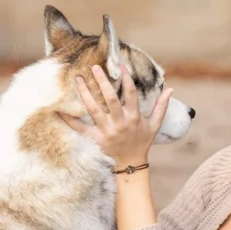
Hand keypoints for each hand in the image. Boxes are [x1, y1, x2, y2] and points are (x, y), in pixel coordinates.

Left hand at [59, 64, 173, 166]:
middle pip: (110, 99)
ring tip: (77, 79)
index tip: (121, 65)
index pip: (131, 93)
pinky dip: (69, 119)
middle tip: (94, 67)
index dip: (127, 78)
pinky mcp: (96, 140)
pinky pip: (80, 128)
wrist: (130, 165)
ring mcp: (106, 131)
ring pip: (93, 110)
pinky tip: (59, 109)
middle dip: (102, 82)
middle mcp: (120, 123)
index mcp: (134, 117)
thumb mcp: (154, 125)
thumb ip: (161, 107)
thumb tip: (170, 89)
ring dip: (84, 94)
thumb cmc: (142, 143)